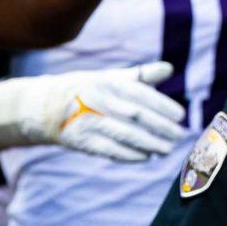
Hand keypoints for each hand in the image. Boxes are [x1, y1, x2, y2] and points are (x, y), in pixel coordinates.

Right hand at [0, 62, 186, 161]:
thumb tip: (169, 68)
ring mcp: (87, 121)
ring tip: (167, 149)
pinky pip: (108, 150)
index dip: (162, 105)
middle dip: (161, 127)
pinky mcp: (80, 141)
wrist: (45, 107)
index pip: (140, 94)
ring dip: (149, 143)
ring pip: (123, 134)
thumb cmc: (89, 90)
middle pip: (135, 115)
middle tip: (180, 135)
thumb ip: (142, 75)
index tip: (181, 115)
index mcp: (107, 82)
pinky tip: (146, 157)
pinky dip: (128, 155)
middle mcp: (97, 100)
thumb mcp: (111, 77)